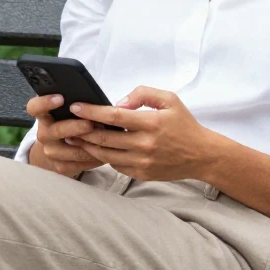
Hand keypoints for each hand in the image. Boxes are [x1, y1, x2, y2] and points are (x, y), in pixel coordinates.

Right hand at [26, 94, 103, 177]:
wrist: (56, 149)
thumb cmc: (66, 123)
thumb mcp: (65, 112)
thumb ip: (75, 106)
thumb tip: (95, 101)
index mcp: (43, 116)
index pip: (34, 107)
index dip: (45, 102)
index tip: (60, 98)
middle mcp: (44, 134)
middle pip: (56, 130)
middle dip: (75, 127)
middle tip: (90, 123)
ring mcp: (51, 152)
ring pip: (71, 151)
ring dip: (90, 145)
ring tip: (105, 138)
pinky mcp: (60, 167)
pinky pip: (79, 164)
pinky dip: (93, 158)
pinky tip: (104, 152)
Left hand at [71, 86, 218, 181]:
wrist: (202, 155)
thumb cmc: (183, 124)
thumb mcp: (169, 99)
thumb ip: (143, 94)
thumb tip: (118, 103)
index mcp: (151, 123)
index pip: (113, 116)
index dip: (91, 111)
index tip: (75, 106)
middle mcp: (145, 144)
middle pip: (104, 138)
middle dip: (82, 131)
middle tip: (67, 124)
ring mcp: (143, 162)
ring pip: (106, 155)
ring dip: (88, 146)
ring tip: (75, 137)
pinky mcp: (142, 174)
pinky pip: (116, 165)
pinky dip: (104, 157)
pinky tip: (97, 148)